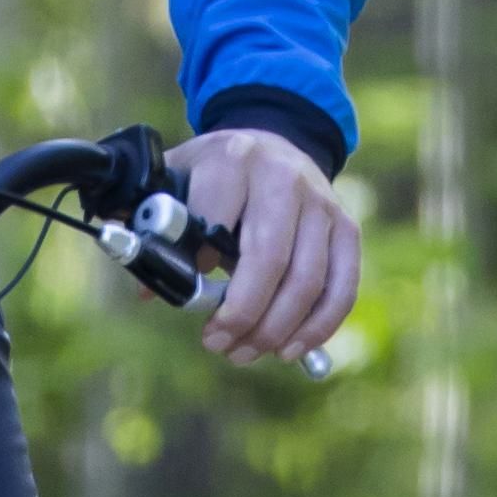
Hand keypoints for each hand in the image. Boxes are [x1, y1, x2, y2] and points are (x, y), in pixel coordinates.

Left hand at [170, 128, 359, 371]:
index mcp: (232, 160)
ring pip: (307, 281)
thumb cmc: (218, 176)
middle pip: (269, 259)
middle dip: (242, 314)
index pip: (215, 222)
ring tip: (244, 353)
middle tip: (216, 344)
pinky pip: (342, 288)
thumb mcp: (181, 180)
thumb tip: (149, 290)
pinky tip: (290, 349)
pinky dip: (318, 327)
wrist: (276, 143)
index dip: (200, 268)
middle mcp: (283, 178)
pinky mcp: (347, 227)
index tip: (185, 297)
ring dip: (275, 330)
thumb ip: (160, 225)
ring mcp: (321, 203)